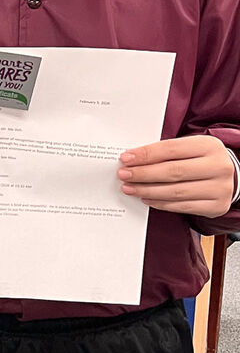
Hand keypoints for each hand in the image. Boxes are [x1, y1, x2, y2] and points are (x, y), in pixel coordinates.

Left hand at [118, 135, 236, 217]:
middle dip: (143, 174)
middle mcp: (218, 166)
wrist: (230, 176)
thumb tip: (132, 159)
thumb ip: (166, 152)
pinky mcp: (217, 206)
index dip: (146, 154)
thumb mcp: (189, 148)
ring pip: (176, 191)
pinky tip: (147, 198)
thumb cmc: (201, 160)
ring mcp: (220, 188)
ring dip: (148, 190)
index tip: (126, 158)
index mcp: (209, 146)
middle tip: (123, 175)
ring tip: (130, 188)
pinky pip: (182, 206)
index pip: (171, 149)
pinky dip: (161, 203)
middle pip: (172, 171)